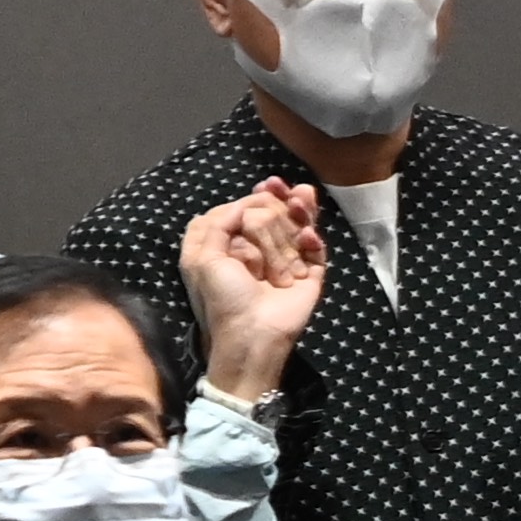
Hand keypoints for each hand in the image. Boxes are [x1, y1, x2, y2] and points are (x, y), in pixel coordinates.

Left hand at [176, 181, 327, 402]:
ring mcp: (286, 264)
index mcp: (233, 249)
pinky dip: (313, 241)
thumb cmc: (223, 298)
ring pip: (296, 230)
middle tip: (282, 190)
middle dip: (278, 204)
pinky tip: (308, 233)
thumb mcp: (204, 258)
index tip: (266, 186)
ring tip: (300, 197)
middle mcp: (260, 254)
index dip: (256, 198)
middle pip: (274, 218)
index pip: (247, 215)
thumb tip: (243, 203)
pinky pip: (316, 253)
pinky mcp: (308, 277)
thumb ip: (218, 224)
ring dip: (299, 211)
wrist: (252, 334)